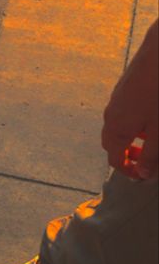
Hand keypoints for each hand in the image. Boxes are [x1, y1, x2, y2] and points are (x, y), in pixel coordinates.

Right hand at [101, 19, 157, 178]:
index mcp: (117, 129)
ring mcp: (117, 99)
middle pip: (112, 144)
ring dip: (132, 139)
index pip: (115, 160)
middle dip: (127, 156)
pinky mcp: (125, 86)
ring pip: (119, 127)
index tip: (144, 176)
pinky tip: (152, 116)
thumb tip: (142, 175)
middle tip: (145, 161)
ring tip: (152, 139)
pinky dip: (135, 122)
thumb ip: (151, 155)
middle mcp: (111, 114)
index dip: (129, 172)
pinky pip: (125, 112)